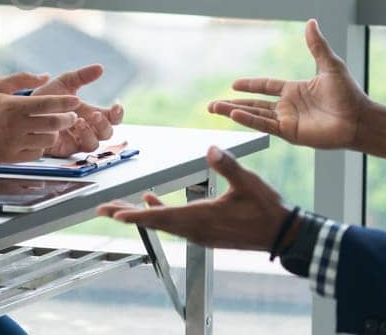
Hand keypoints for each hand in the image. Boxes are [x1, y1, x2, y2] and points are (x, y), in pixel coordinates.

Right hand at [0, 72, 81, 162]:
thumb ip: (22, 78)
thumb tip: (45, 76)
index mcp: (14, 106)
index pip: (48, 104)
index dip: (65, 103)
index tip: (75, 101)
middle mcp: (16, 126)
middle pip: (53, 124)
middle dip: (68, 119)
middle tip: (71, 116)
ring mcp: (14, 143)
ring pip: (48, 140)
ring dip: (54, 133)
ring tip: (53, 128)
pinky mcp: (11, 157)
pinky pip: (37, 153)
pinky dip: (41, 146)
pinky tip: (38, 139)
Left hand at [33, 64, 124, 155]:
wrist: (25, 110)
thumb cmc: (46, 98)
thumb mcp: (64, 83)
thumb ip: (82, 76)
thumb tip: (100, 67)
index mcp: (91, 113)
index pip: (112, 117)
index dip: (118, 114)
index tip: (116, 106)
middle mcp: (88, 128)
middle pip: (107, 133)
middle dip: (104, 124)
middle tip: (95, 115)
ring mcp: (78, 139)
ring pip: (95, 144)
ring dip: (91, 133)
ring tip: (79, 121)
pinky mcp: (67, 149)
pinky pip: (79, 150)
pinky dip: (78, 139)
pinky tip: (71, 128)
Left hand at [97, 146, 288, 251]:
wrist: (282, 235)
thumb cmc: (267, 210)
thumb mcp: (249, 184)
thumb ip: (229, 166)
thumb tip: (211, 149)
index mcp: (202, 217)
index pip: (161, 217)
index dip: (136, 215)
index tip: (115, 214)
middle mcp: (196, 229)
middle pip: (155, 222)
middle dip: (128, 214)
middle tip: (103, 210)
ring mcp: (200, 234)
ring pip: (163, 223)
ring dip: (142, 215)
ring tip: (120, 208)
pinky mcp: (206, 234)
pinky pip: (175, 223)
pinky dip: (161, 213)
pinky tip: (153, 199)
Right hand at [208, 19, 372, 150]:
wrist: (360, 119)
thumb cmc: (349, 94)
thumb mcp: (329, 65)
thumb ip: (316, 45)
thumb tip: (311, 21)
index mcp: (294, 90)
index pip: (266, 86)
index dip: (250, 85)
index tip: (234, 84)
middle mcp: (287, 106)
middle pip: (253, 103)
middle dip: (231, 103)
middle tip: (211, 105)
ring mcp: (287, 120)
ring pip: (253, 114)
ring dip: (233, 111)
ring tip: (213, 108)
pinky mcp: (289, 133)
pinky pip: (264, 125)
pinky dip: (248, 120)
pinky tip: (234, 114)